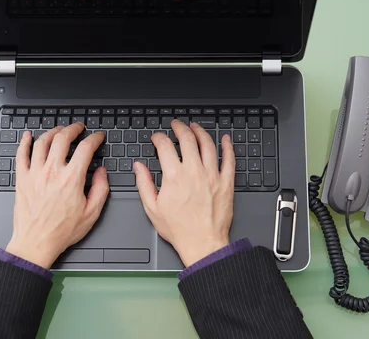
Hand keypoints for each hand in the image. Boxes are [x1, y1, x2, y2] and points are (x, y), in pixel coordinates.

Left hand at [5, 123, 108, 268]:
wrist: (36, 243)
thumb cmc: (62, 231)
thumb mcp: (92, 213)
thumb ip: (101, 189)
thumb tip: (102, 173)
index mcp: (72, 178)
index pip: (85, 148)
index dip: (94, 138)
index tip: (97, 137)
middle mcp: (52, 171)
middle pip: (62, 138)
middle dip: (73, 128)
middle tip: (78, 128)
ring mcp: (35, 173)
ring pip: (42, 142)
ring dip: (52, 132)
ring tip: (59, 130)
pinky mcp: (22, 179)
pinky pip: (21, 154)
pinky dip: (24, 142)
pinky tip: (27, 136)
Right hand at [134, 120, 234, 266]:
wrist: (203, 243)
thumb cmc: (179, 229)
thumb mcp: (152, 208)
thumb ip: (144, 183)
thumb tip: (138, 167)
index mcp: (174, 176)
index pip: (165, 146)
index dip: (159, 138)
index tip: (157, 138)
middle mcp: (194, 171)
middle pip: (187, 139)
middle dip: (180, 128)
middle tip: (177, 125)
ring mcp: (212, 175)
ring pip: (208, 144)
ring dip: (200, 132)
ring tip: (195, 127)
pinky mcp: (226, 182)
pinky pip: (229, 159)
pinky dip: (227, 146)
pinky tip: (225, 139)